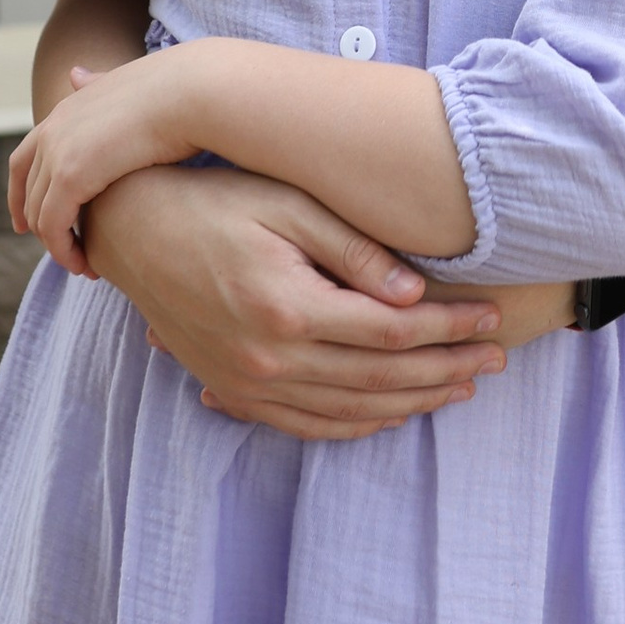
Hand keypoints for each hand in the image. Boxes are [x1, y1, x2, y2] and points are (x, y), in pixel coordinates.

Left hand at [9, 58, 188, 269]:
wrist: (190, 92)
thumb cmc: (175, 91)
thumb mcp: (122, 87)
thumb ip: (95, 84)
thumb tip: (73, 73)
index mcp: (65, 110)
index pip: (23, 160)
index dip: (20, 194)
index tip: (25, 223)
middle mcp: (53, 130)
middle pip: (28, 192)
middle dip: (40, 227)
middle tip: (64, 254)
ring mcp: (57, 152)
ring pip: (41, 216)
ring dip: (58, 247)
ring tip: (83, 265)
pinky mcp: (69, 177)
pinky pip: (54, 227)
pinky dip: (65, 251)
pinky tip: (87, 265)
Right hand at [78, 164, 570, 440]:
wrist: (128, 227)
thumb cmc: (211, 198)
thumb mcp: (285, 203)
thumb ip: (351, 250)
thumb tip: (413, 293)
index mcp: (287, 308)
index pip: (391, 330)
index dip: (449, 327)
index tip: (492, 318)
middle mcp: (268, 358)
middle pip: (379, 378)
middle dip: (445, 370)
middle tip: (496, 361)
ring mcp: (246, 383)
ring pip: (348, 410)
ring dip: (411, 402)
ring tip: (460, 388)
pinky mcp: (230, 390)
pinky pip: (305, 425)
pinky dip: (355, 424)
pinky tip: (390, 414)